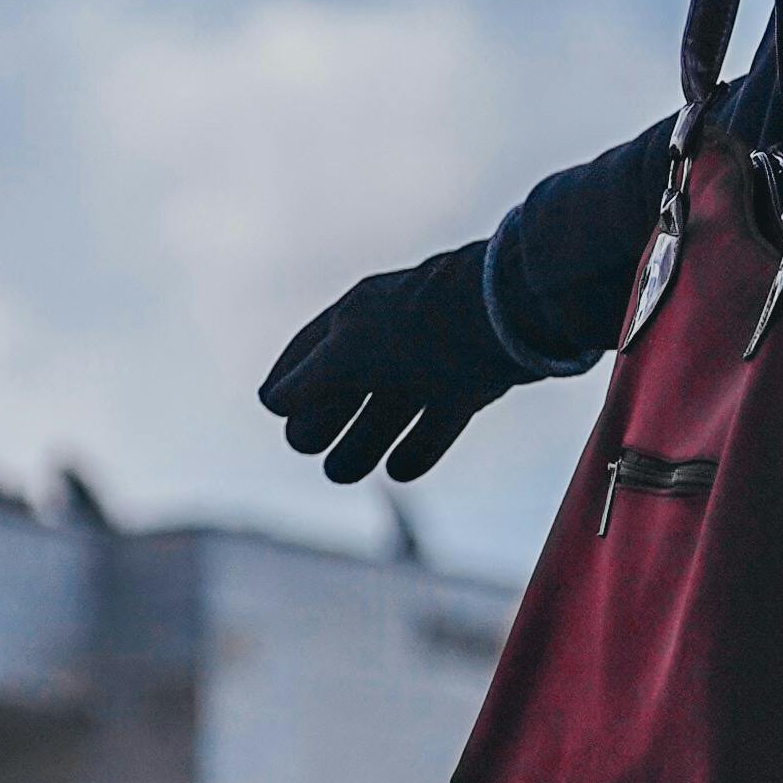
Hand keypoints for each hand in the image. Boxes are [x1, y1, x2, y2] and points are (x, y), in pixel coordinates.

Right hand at [262, 245, 517, 482]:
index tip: (272, 407)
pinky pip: (435, 424)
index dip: (288, 378)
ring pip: (387, 410)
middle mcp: (392, 338)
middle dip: (323, 418)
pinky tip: (399, 468)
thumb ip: (310, 376)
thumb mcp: (352, 348)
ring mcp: (431, 363)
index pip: (309, 349)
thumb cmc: (421, 324)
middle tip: (307, 444)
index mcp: (358, 315)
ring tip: (341, 471)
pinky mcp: (470, 387)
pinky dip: (417, 448)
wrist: (509, 312)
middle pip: (347, 386)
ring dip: (362, 442)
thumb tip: (272, 401)